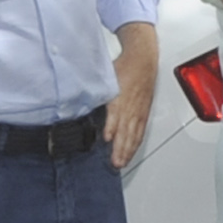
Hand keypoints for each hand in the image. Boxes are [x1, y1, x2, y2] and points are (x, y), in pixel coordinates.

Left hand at [105, 22, 157, 169]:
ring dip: (128, 150)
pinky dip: (136, 142)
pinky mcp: (144, 112)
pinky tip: (132, 150)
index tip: (107, 139)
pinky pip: (141, 131)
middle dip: (121, 148)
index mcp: (120, 98)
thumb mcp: (106, 77)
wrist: (143, 59)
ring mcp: (139, 111)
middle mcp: (131, 107)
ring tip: (122, 162)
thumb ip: (95, 91)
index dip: (112, 128)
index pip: (116, 115)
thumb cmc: (124, 67)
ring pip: (134, 134)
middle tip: (115, 163)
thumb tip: (79, 102)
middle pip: (126, 131)